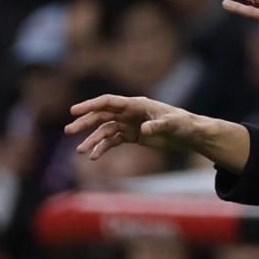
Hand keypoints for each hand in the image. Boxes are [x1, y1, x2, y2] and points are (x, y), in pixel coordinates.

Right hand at [65, 95, 200, 159]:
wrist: (189, 134)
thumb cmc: (183, 124)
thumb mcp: (172, 124)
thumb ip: (158, 126)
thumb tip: (144, 130)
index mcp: (136, 104)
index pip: (108, 102)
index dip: (90, 105)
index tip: (73, 111)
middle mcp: (129, 113)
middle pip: (101, 115)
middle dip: (85, 123)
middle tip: (69, 131)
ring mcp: (129, 124)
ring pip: (104, 130)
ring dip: (92, 140)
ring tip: (81, 151)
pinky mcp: (132, 136)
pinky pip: (112, 141)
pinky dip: (103, 148)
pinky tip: (94, 156)